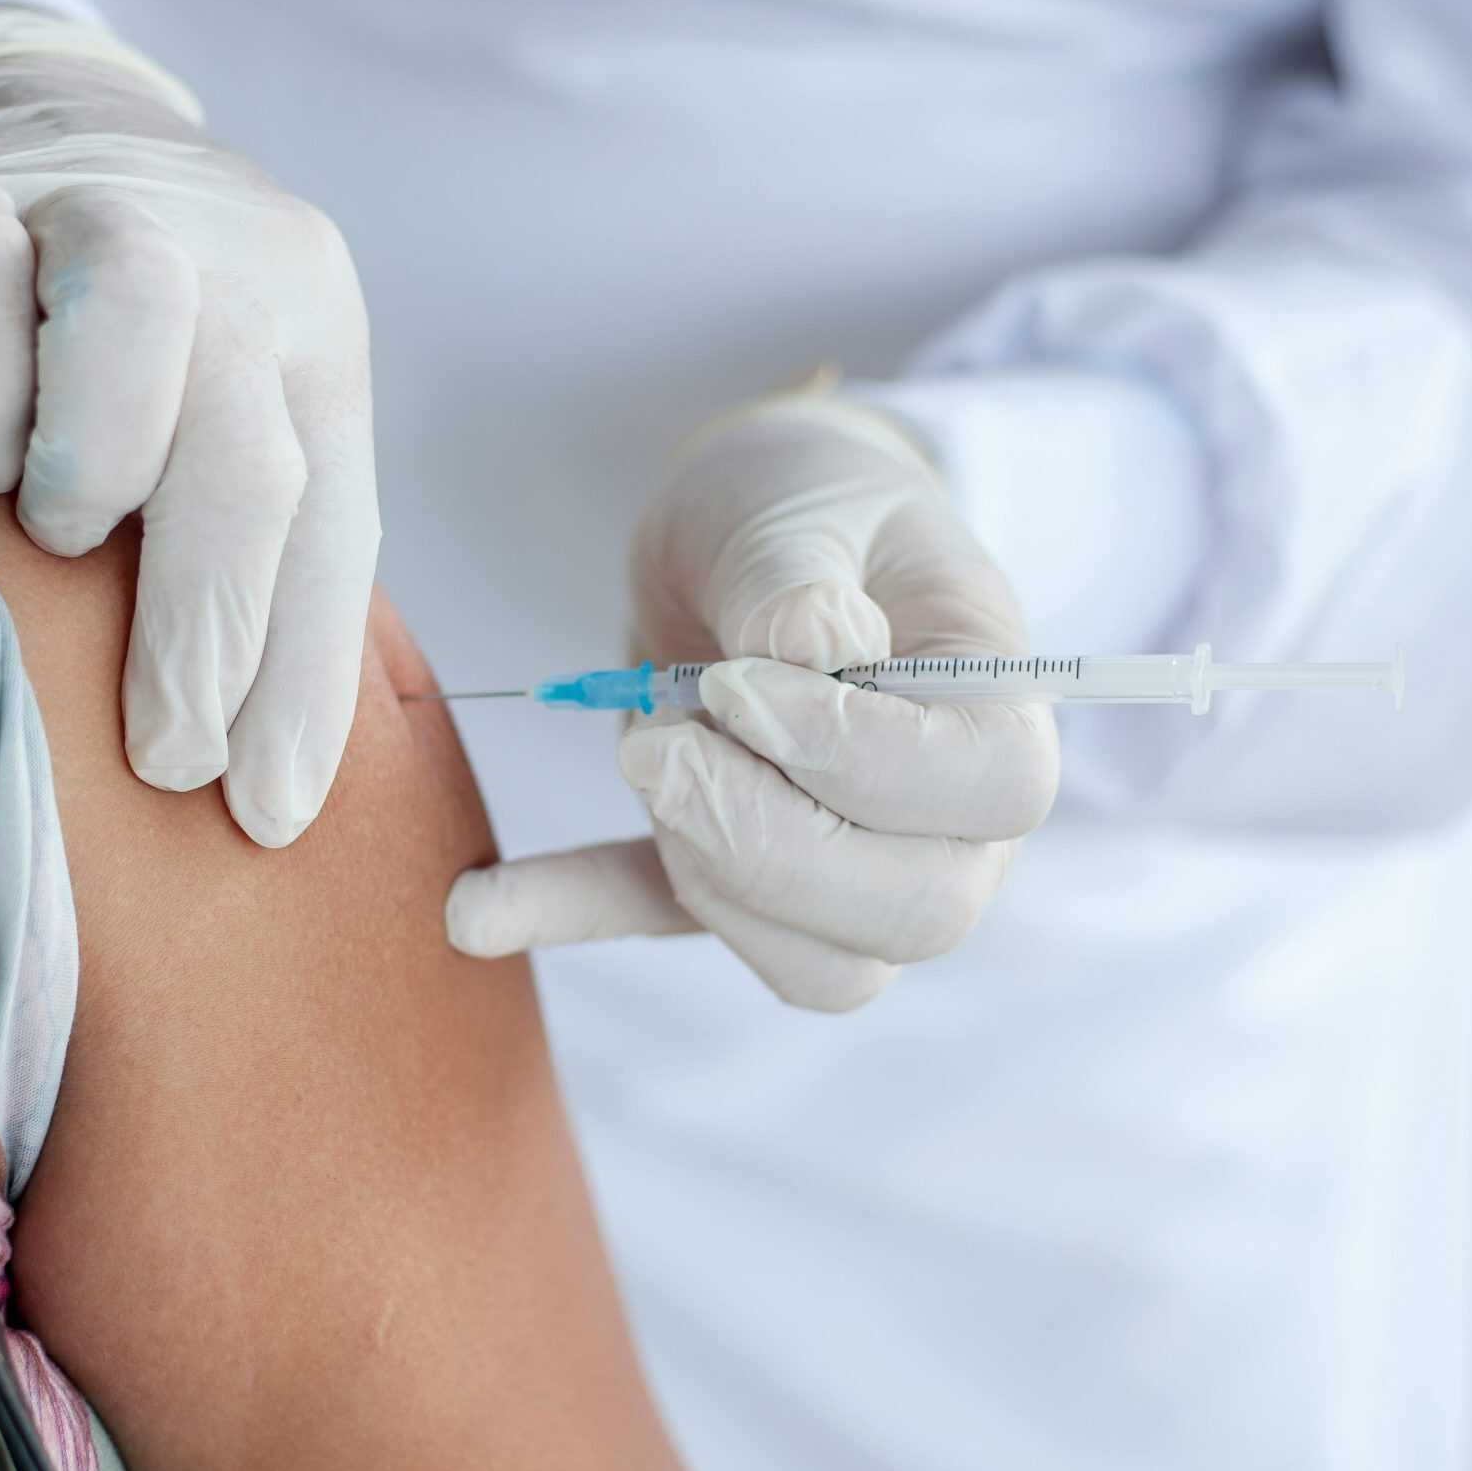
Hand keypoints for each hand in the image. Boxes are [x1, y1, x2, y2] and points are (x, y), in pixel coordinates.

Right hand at [0, 6, 377, 848]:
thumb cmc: (102, 319)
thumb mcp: (210, 397)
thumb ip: (240, 527)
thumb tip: (248, 758)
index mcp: (313, 335)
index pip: (335, 529)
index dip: (307, 682)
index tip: (273, 814)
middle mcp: (236, 267)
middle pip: (248, 463)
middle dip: (212, 639)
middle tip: (167, 759)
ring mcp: (101, 212)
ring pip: (134, 342)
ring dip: (95, 477)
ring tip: (59, 535)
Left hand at [446, 387, 1059, 1009]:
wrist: (758, 530)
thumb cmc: (807, 504)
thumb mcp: (799, 503)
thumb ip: (799, 577)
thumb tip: (811, 652)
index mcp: (995, 708)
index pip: (994, 790)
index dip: (864, 758)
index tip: (739, 683)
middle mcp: (950, 823)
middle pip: (913, 913)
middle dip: (766, 841)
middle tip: (657, 742)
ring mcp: (854, 872)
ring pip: (819, 966)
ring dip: (702, 876)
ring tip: (639, 747)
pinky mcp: (739, 882)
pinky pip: (670, 928)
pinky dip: (574, 915)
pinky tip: (475, 910)